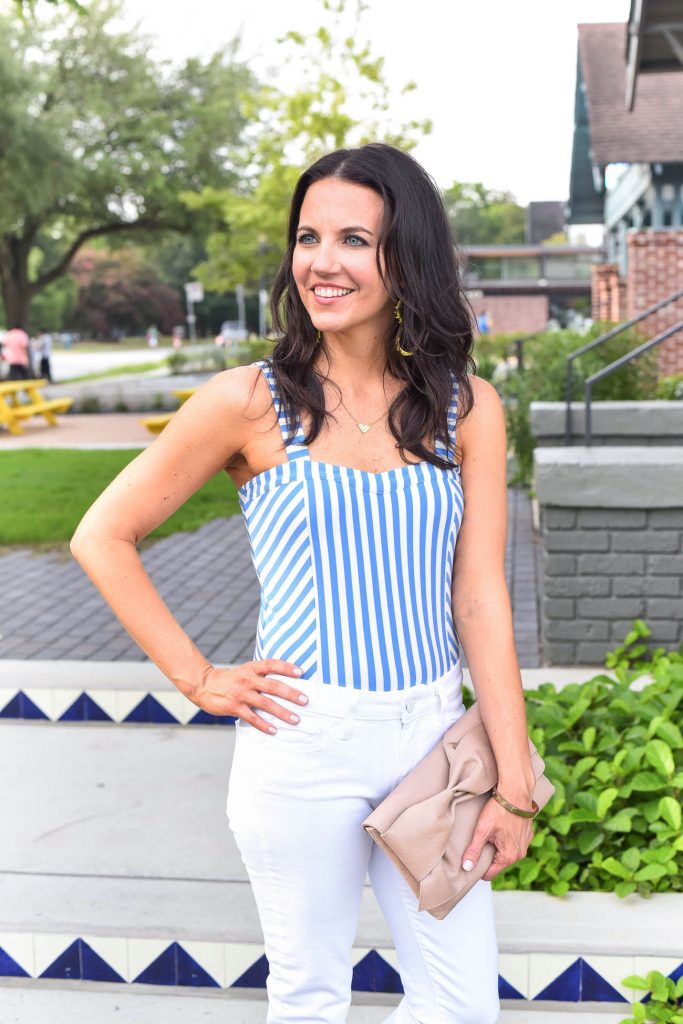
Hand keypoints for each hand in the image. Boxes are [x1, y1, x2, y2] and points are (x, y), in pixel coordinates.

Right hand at [190, 659, 308, 732]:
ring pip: (265, 703)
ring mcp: (241, 694)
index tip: (301, 672)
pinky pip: (252, 717)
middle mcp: (248, 679)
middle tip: (305, 700)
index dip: (287, 667)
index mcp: (252, 668)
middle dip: (290, 693)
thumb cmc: (231, 679)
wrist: (205, 685)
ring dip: (282, 712)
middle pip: (272, 685)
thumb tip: (285, 683)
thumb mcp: (246, 670)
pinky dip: (264, 725)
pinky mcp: (234, 707)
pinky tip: (274, 731)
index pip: (272, 664)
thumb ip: (262, 675)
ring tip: (295, 719)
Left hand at [461, 795, 533, 880]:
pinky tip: (501, 827)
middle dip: (489, 855)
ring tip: (491, 832)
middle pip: (498, 863)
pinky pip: (514, 843)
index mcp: (509, 856)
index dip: (479, 868)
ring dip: (498, 846)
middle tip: (480, 840)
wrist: (516, 793)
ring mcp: (525, 845)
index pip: (490, 874)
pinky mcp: (527, 835)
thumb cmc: (499, 810)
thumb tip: (467, 867)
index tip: (472, 858)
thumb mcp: (482, 830)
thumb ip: (474, 850)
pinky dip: (506, 838)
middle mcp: (520, 854)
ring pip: (506, 853)